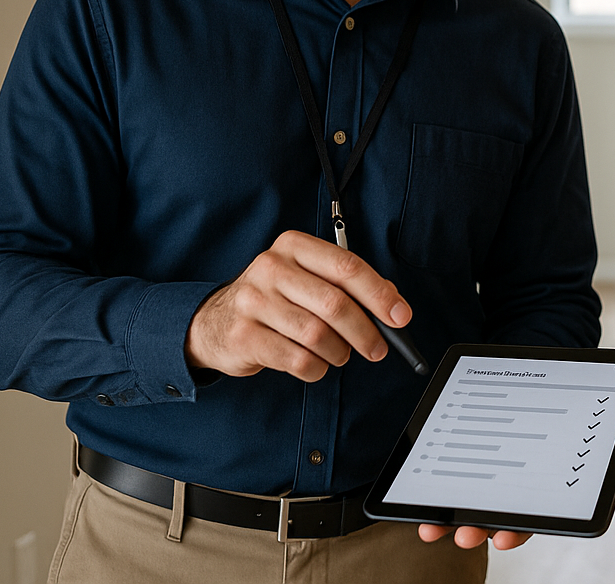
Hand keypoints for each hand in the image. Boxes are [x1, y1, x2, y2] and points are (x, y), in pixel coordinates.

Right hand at [184, 230, 410, 380]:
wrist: (215, 322)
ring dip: (339, 353)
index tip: (400, 317)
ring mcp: (254, 301)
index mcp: (293, 246)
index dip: (379, 294)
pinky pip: (297, 360)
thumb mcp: (307, 279)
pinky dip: (317, 368)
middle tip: (378, 349)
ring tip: (339, 354)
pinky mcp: (244, 335)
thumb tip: (392, 303)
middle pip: (335, 304)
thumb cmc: (274, 299)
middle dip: (365, 332)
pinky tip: (315, 363)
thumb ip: (348, 285)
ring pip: (318, 336)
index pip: (346, 266)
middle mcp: (270, 268)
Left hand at [417, 431, 614, 549]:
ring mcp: (493, 484)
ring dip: (457, 523)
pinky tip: (425, 518)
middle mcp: (519, 494)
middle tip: (469, 534)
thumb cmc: (571, 413)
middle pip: (501, 518)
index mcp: (549, 491)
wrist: (542, 382)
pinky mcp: (472, 469)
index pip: (535, 517)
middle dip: (482, 529)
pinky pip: (454, 492)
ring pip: (475, 510)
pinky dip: (439, 508)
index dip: (518, 530)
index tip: (503, 537)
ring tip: (439, 530)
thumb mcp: (595, 426)